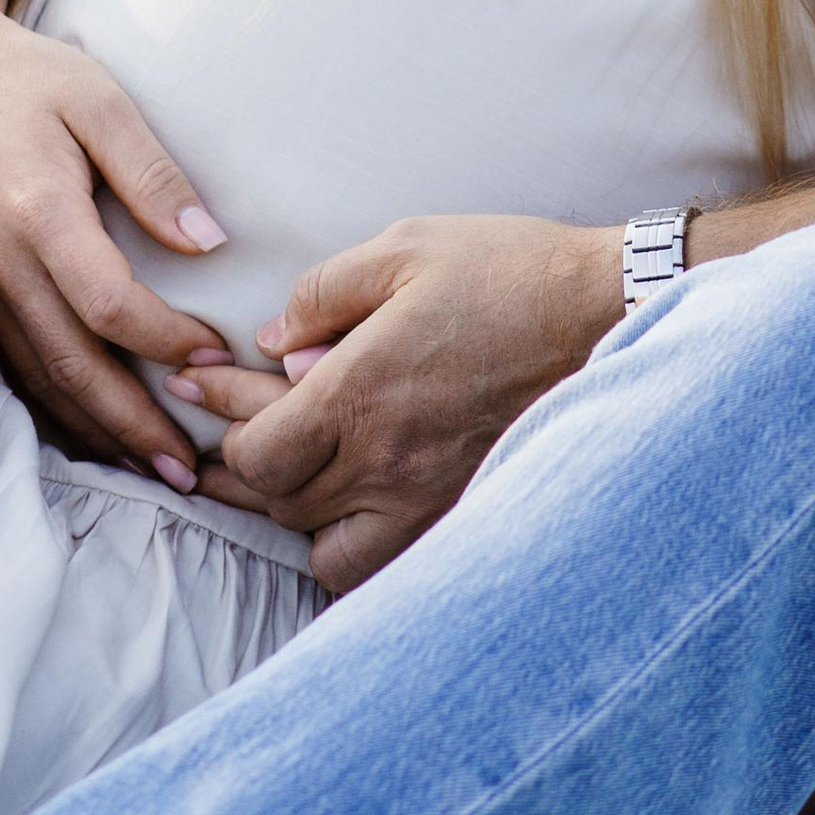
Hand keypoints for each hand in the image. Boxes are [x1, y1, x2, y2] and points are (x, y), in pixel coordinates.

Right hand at [0, 0, 230, 480]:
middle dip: (133, 423)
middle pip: (72, 364)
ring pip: (40, 378)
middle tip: (191, 470)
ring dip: (99, 429)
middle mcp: (3, 263)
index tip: (220, 355)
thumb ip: (153, 171)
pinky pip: (18, 366)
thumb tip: (207, 238)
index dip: (165, 339)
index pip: (107, 302)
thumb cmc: (26, 80)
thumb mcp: (100, 100)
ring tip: (154, 471)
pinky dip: (59, 408)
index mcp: (39, 213)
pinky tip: (96, 433)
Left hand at [180, 213, 621, 595]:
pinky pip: (384, 566)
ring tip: (296, 476)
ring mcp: (426, 499)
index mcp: (361, 391)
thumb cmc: (509, 272)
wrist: (608, 313)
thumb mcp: (408, 247)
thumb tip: (273, 339)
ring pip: (325, 551)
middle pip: (280, 502)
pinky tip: (353, 509)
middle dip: (250, 464)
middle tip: (242, 424)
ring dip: (300, 517)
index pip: (257, 452)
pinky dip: (355, 548)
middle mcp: (386, 461)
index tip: (206, 393)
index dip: (228, 427)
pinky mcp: (462, 512)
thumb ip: (326, 290)